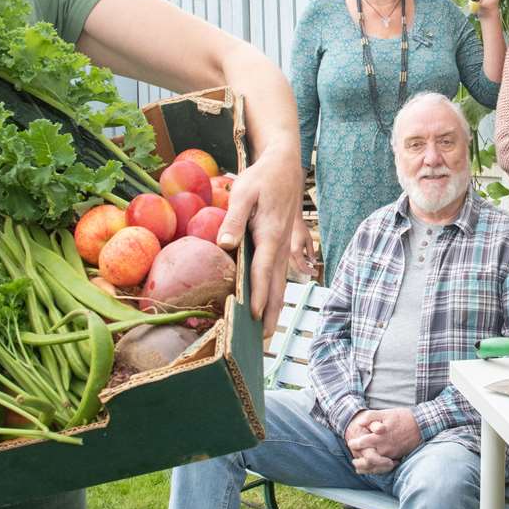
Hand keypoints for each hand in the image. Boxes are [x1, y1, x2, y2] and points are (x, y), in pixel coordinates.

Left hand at [216, 144, 302, 336]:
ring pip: (281, 284)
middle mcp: (280, 245)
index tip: (255, 316)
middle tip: (262, 342)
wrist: (284, 166)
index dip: (259, 294)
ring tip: (268, 335)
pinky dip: (277, 295)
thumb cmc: (261, 178)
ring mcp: (284, 247)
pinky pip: (280, 275)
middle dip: (271, 314)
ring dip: (276, 309)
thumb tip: (224, 244)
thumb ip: (232, 218)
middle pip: (277, 286)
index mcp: (269, 234)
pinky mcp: (283, 246)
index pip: (263, 270)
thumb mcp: (243, 192)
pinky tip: (272, 308)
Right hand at [288, 213, 317, 277]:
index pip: (303, 266)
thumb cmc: (300, 229)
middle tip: (314, 272)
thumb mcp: (308, 240)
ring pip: (294, 266)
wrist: (291, 222)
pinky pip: (292, 261)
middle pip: (297, 269)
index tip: (316, 272)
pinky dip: (299, 263)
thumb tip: (314, 263)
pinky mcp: (286, 252)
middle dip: (306, 272)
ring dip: (302, 268)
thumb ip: (311, 252)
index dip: (310, 271)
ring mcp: (286, 253)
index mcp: (296, 251)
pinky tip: (306, 261)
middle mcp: (289, 254)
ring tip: (311, 267)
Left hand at [346, 407, 421, 467]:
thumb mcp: (386, 413)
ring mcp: (391, 454)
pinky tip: (371, 467)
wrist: (421, 425)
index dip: (354, 443)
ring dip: (365, 465)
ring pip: (374, 465)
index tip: (351, 442)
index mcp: (379, 437)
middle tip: (353, 457)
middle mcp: (384, 448)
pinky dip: (375, 468)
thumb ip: (370, 417)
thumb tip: (358, 422)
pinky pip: (383, 466)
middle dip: (358, 458)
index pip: (361, 443)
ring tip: (358, 464)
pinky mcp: (396, 457)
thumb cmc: (402, 417)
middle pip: (366, 458)